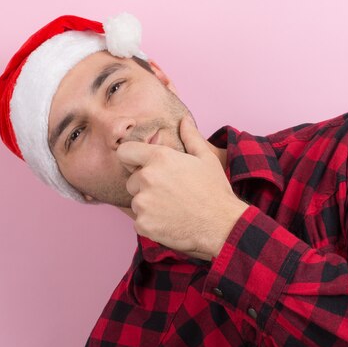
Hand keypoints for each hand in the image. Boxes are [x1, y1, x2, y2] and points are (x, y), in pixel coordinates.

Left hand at [116, 115, 248, 260]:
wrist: (222, 226)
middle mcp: (146, 178)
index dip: (132, 159)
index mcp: (159, 158)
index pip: (125, 152)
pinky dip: (150, 224)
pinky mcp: (143, 224)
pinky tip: (169, 222)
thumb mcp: (206, 158)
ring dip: (148, 205)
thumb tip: (184, 120)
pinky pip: (139, 221)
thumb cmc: (214, 191)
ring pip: (136, 202)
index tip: (141, 166)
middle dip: (144, 186)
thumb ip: (190, 137)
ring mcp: (143, 202)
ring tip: (172, 208)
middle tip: (169, 193)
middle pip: (132, 180)